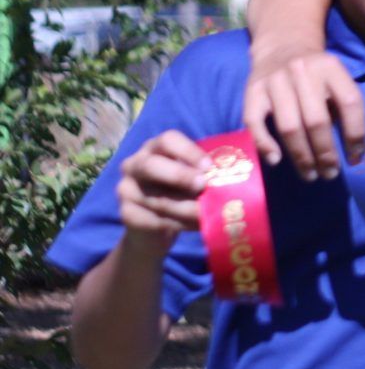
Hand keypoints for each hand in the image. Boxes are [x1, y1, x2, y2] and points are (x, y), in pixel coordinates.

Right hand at [115, 131, 207, 248]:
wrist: (155, 227)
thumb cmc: (181, 192)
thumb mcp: (192, 175)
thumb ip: (205, 170)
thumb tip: (234, 169)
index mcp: (155, 148)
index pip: (168, 140)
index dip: (189, 152)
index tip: (209, 166)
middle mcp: (135, 165)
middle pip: (152, 165)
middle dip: (179, 176)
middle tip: (203, 186)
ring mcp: (126, 190)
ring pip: (158, 199)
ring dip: (188, 207)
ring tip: (210, 212)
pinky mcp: (127, 214)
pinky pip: (156, 220)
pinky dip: (181, 224)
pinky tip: (198, 225)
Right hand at [243, 48, 364, 178]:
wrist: (282, 46)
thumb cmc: (315, 74)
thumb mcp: (336, 80)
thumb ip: (342, 107)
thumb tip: (352, 152)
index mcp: (331, 67)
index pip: (350, 103)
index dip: (356, 133)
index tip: (355, 158)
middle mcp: (302, 70)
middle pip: (317, 120)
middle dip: (326, 153)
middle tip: (330, 174)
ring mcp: (275, 80)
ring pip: (289, 126)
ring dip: (301, 156)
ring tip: (310, 174)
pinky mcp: (252, 90)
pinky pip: (255, 122)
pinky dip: (265, 144)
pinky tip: (276, 160)